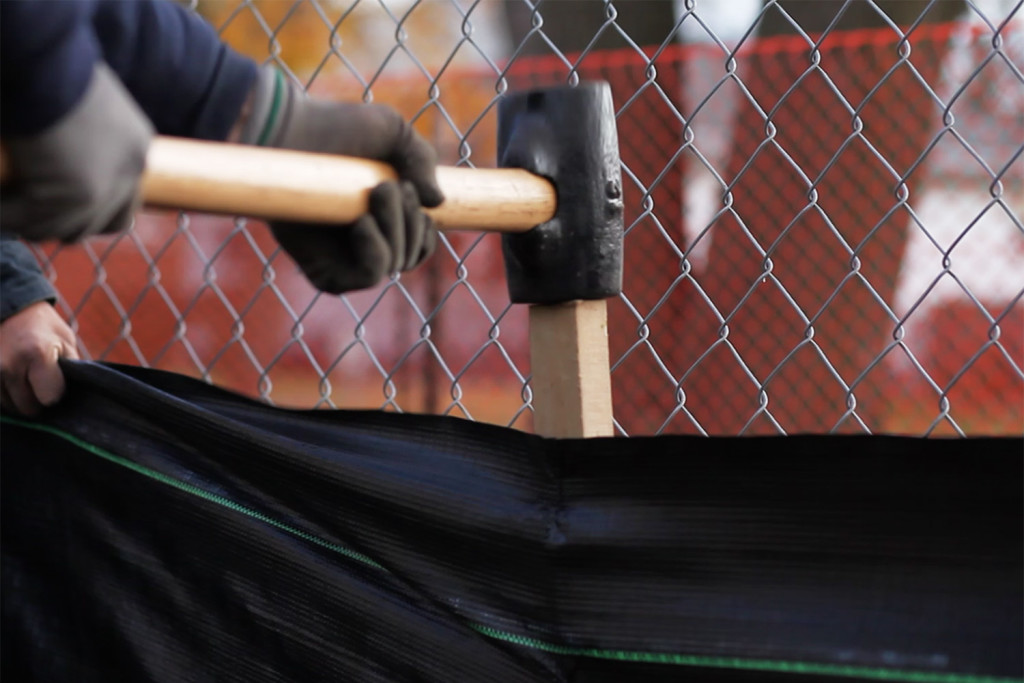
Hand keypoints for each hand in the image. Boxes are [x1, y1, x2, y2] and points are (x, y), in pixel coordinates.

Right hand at [0, 63, 152, 243]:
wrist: (42, 60)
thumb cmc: (50, 70)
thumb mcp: (82, 107)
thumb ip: (82, 137)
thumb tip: (57, 160)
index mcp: (136, 149)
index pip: (123, 206)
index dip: (88, 214)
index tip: (58, 213)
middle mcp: (131, 172)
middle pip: (101, 225)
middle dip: (63, 225)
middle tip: (28, 217)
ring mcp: (107, 186)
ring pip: (63, 228)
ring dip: (29, 224)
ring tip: (6, 214)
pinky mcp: (77, 194)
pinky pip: (30, 219)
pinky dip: (6, 217)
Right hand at [0, 302, 78, 415]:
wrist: (9, 308)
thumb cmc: (44, 326)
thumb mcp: (65, 342)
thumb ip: (70, 371)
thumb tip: (72, 398)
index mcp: (38, 355)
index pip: (50, 398)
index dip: (56, 394)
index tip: (56, 383)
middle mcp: (10, 365)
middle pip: (28, 406)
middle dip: (37, 400)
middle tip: (40, 382)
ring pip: (9, 406)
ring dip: (18, 399)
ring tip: (25, 378)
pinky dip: (5, 393)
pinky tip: (12, 380)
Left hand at [240, 67, 444, 293]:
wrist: (291, 132)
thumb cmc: (335, 128)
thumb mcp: (393, 133)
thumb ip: (423, 161)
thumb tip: (436, 205)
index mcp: (383, 220)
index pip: (419, 247)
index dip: (425, 228)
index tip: (413, 193)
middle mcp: (364, 245)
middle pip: (411, 256)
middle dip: (410, 219)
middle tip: (386, 186)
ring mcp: (344, 260)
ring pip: (394, 265)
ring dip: (396, 228)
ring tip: (376, 193)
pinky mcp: (323, 270)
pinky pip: (366, 277)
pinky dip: (376, 254)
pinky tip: (362, 223)